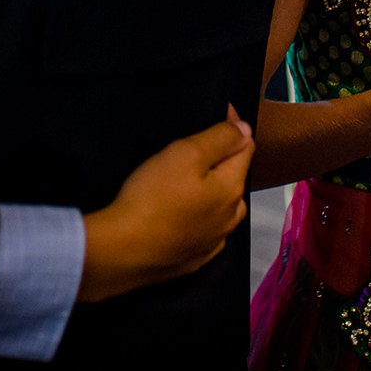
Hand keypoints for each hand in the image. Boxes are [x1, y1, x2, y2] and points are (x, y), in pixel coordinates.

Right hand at [78, 108, 254, 301]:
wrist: (124, 251)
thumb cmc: (153, 196)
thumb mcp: (185, 153)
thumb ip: (220, 138)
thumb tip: (245, 129)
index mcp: (232, 188)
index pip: (246, 147)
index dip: (234, 126)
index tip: (221, 112)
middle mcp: (230, 217)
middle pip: (234, 179)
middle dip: (223, 161)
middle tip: (195, 150)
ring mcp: (213, 241)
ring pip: (222, 208)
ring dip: (212, 192)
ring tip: (187, 183)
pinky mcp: (195, 259)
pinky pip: (205, 231)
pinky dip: (199, 219)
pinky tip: (182, 216)